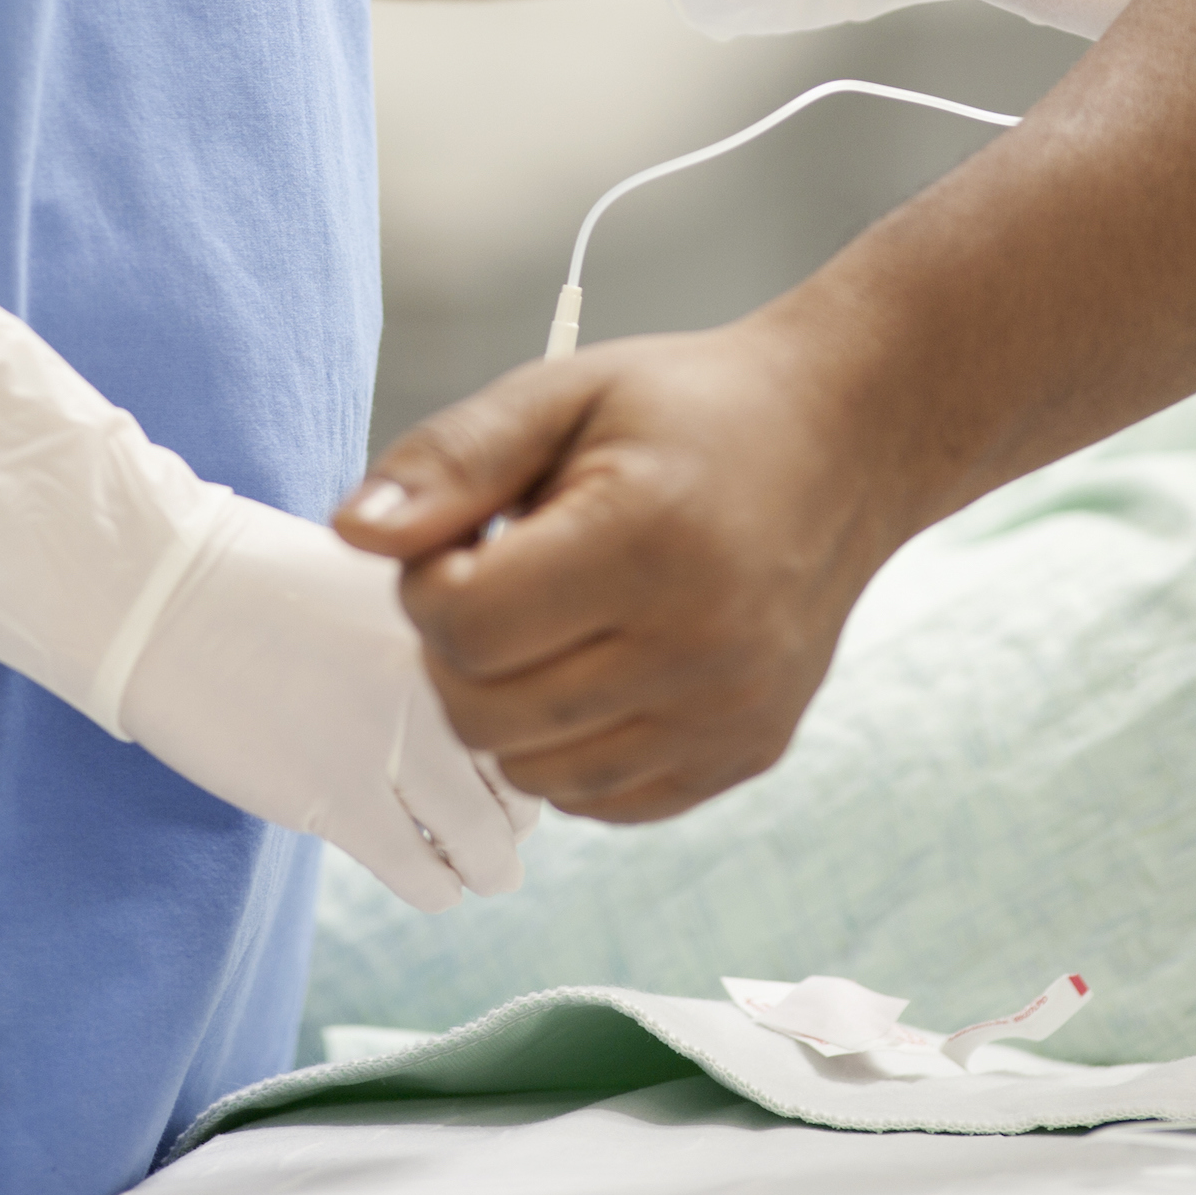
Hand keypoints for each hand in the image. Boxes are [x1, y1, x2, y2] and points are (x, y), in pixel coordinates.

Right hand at [0, 283, 527, 909]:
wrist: (159, 593)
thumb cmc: (262, 583)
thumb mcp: (380, 578)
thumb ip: (449, 628)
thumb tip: (514, 682)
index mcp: (453, 615)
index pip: (544, 698)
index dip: (540, 734)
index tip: (523, 754)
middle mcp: (436, 678)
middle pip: (524, 777)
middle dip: (518, 809)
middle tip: (505, 823)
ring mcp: (386, 744)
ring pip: (488, 842)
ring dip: (487, 861)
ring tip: (482, 865)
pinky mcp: (334, 801)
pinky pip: (423, 874)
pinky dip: (437, 884)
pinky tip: (428, 876)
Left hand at [334, 313, 916, 823]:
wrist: (843, 444)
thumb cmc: (686, 411)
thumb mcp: (562, 394)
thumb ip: (451, 460)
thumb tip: (352, 534)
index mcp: (648, 541)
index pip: (464, 625)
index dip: (430, 583)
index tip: (469, 537)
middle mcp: (702, 645)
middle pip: (484, 712)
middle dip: (457, 648)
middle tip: (501, 577)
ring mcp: (730, 715)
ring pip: (532, 771)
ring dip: (508, 704)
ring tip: (556, 619)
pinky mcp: (745, 755)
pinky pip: (598, 799)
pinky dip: (568, 746)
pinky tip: (599, 664)